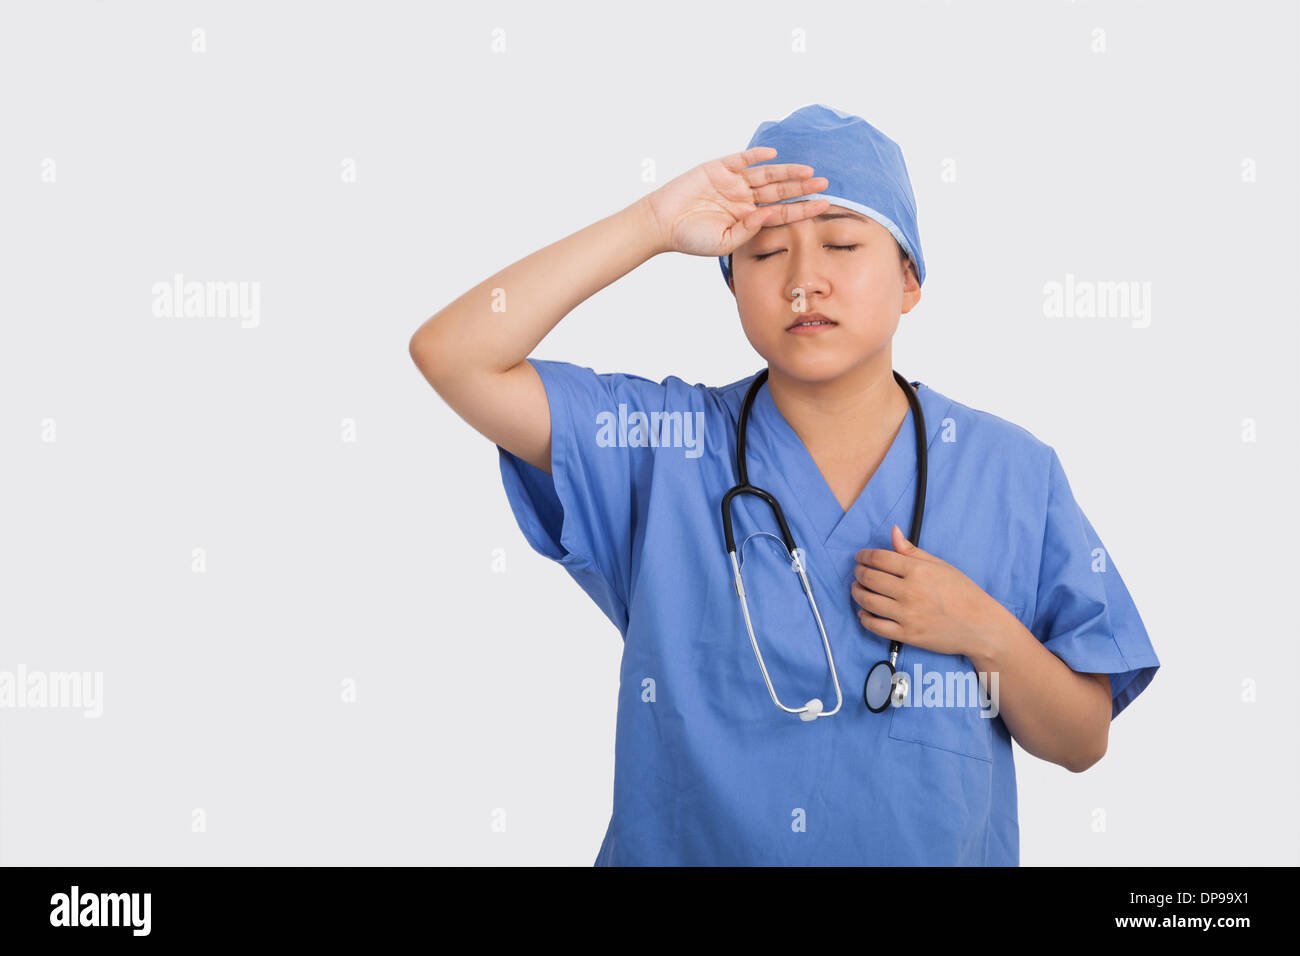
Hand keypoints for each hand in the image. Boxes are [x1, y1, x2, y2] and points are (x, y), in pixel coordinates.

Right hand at [640, 146, 828, 257]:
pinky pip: (741, 159)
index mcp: (747, 218)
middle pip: (779, 191)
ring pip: (765, 175)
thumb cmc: (690, 238)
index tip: (823, 206)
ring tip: (808, 172)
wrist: (662, 224)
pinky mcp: (718, 168)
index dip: (802, 209)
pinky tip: (773, 154)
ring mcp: (732, 182)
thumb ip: (747, 232)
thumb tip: (767, 215)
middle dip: (802, 188)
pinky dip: (756, 156)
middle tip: (825, 184)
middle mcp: (744, 199)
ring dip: (787, 172)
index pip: (781, 212)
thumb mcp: (723, 244)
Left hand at [850, 525, 1012, 659]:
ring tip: (858, 588)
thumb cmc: (963, 593)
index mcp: (918, 571)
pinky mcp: (906, 635)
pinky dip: (864, 617)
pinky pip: (874, 625)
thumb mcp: (940, 566)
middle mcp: (910, 592)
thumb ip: (912, 551)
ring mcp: (907, 615)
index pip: (879, 558)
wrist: (980, 626)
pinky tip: (864, 611)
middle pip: (869, 578)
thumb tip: (894, 532)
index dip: (864, 556)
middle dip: (858, 572)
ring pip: (867, 600)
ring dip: (856, 592)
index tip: (861, 557)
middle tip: (858, 572)